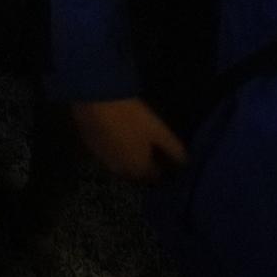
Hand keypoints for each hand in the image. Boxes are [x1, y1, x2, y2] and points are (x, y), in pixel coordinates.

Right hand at [70, 98, 186, 184]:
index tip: (169, 160)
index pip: (155, 177)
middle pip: (136, 172)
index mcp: (139, 167)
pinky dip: (113, 146)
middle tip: (152, 148)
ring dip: (128, 156)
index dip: (163, 168)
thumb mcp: (159, 131)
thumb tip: (187, 163)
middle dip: (145, 164)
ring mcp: (102, 158)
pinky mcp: (90, 145)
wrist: (95, 99)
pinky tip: (116, 131)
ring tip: (134, 139)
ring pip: (120, 162)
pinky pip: (106, 151)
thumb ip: (174, 149)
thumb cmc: (132, 116)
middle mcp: (120, 169)